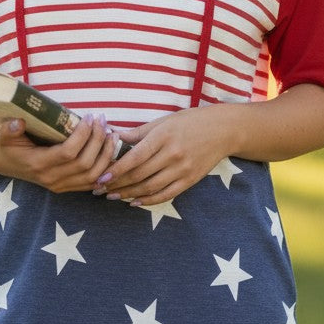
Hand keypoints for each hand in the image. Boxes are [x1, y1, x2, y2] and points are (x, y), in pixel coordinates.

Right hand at [0, 114, 117, 194]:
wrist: (3, 161)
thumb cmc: (5, 143)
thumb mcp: (1, 133)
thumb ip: (7, 129)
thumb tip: (18, 123)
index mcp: (37, 164)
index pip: (68, 152)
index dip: (83, 135)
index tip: (89, 116)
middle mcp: (51, 179)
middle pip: (85, 164)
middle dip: (98, 141)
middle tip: (103, 120)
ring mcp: (60, 186)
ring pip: (93, 176)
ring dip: (106, 154)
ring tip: (112, 134)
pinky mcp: (67, 187)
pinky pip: (92, 183)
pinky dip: (105, 168)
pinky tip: (111, 151)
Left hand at [97, 107, 232, 206]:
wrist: (224, 130)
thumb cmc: (191, 121)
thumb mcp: (164, 121)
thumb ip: (139, 132)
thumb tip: (114, 136)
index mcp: (163, 137)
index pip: (135, 157)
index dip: (116, 169)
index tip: (100, 177)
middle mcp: (172, 154)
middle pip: (139, 175)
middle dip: (117, 184)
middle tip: (99, 189)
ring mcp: (182, 169)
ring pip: (150, 187)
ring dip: (129, 194)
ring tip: (113, 196)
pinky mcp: (190, 180)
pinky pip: (166, 195)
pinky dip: (149, 201)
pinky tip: (135, 202)